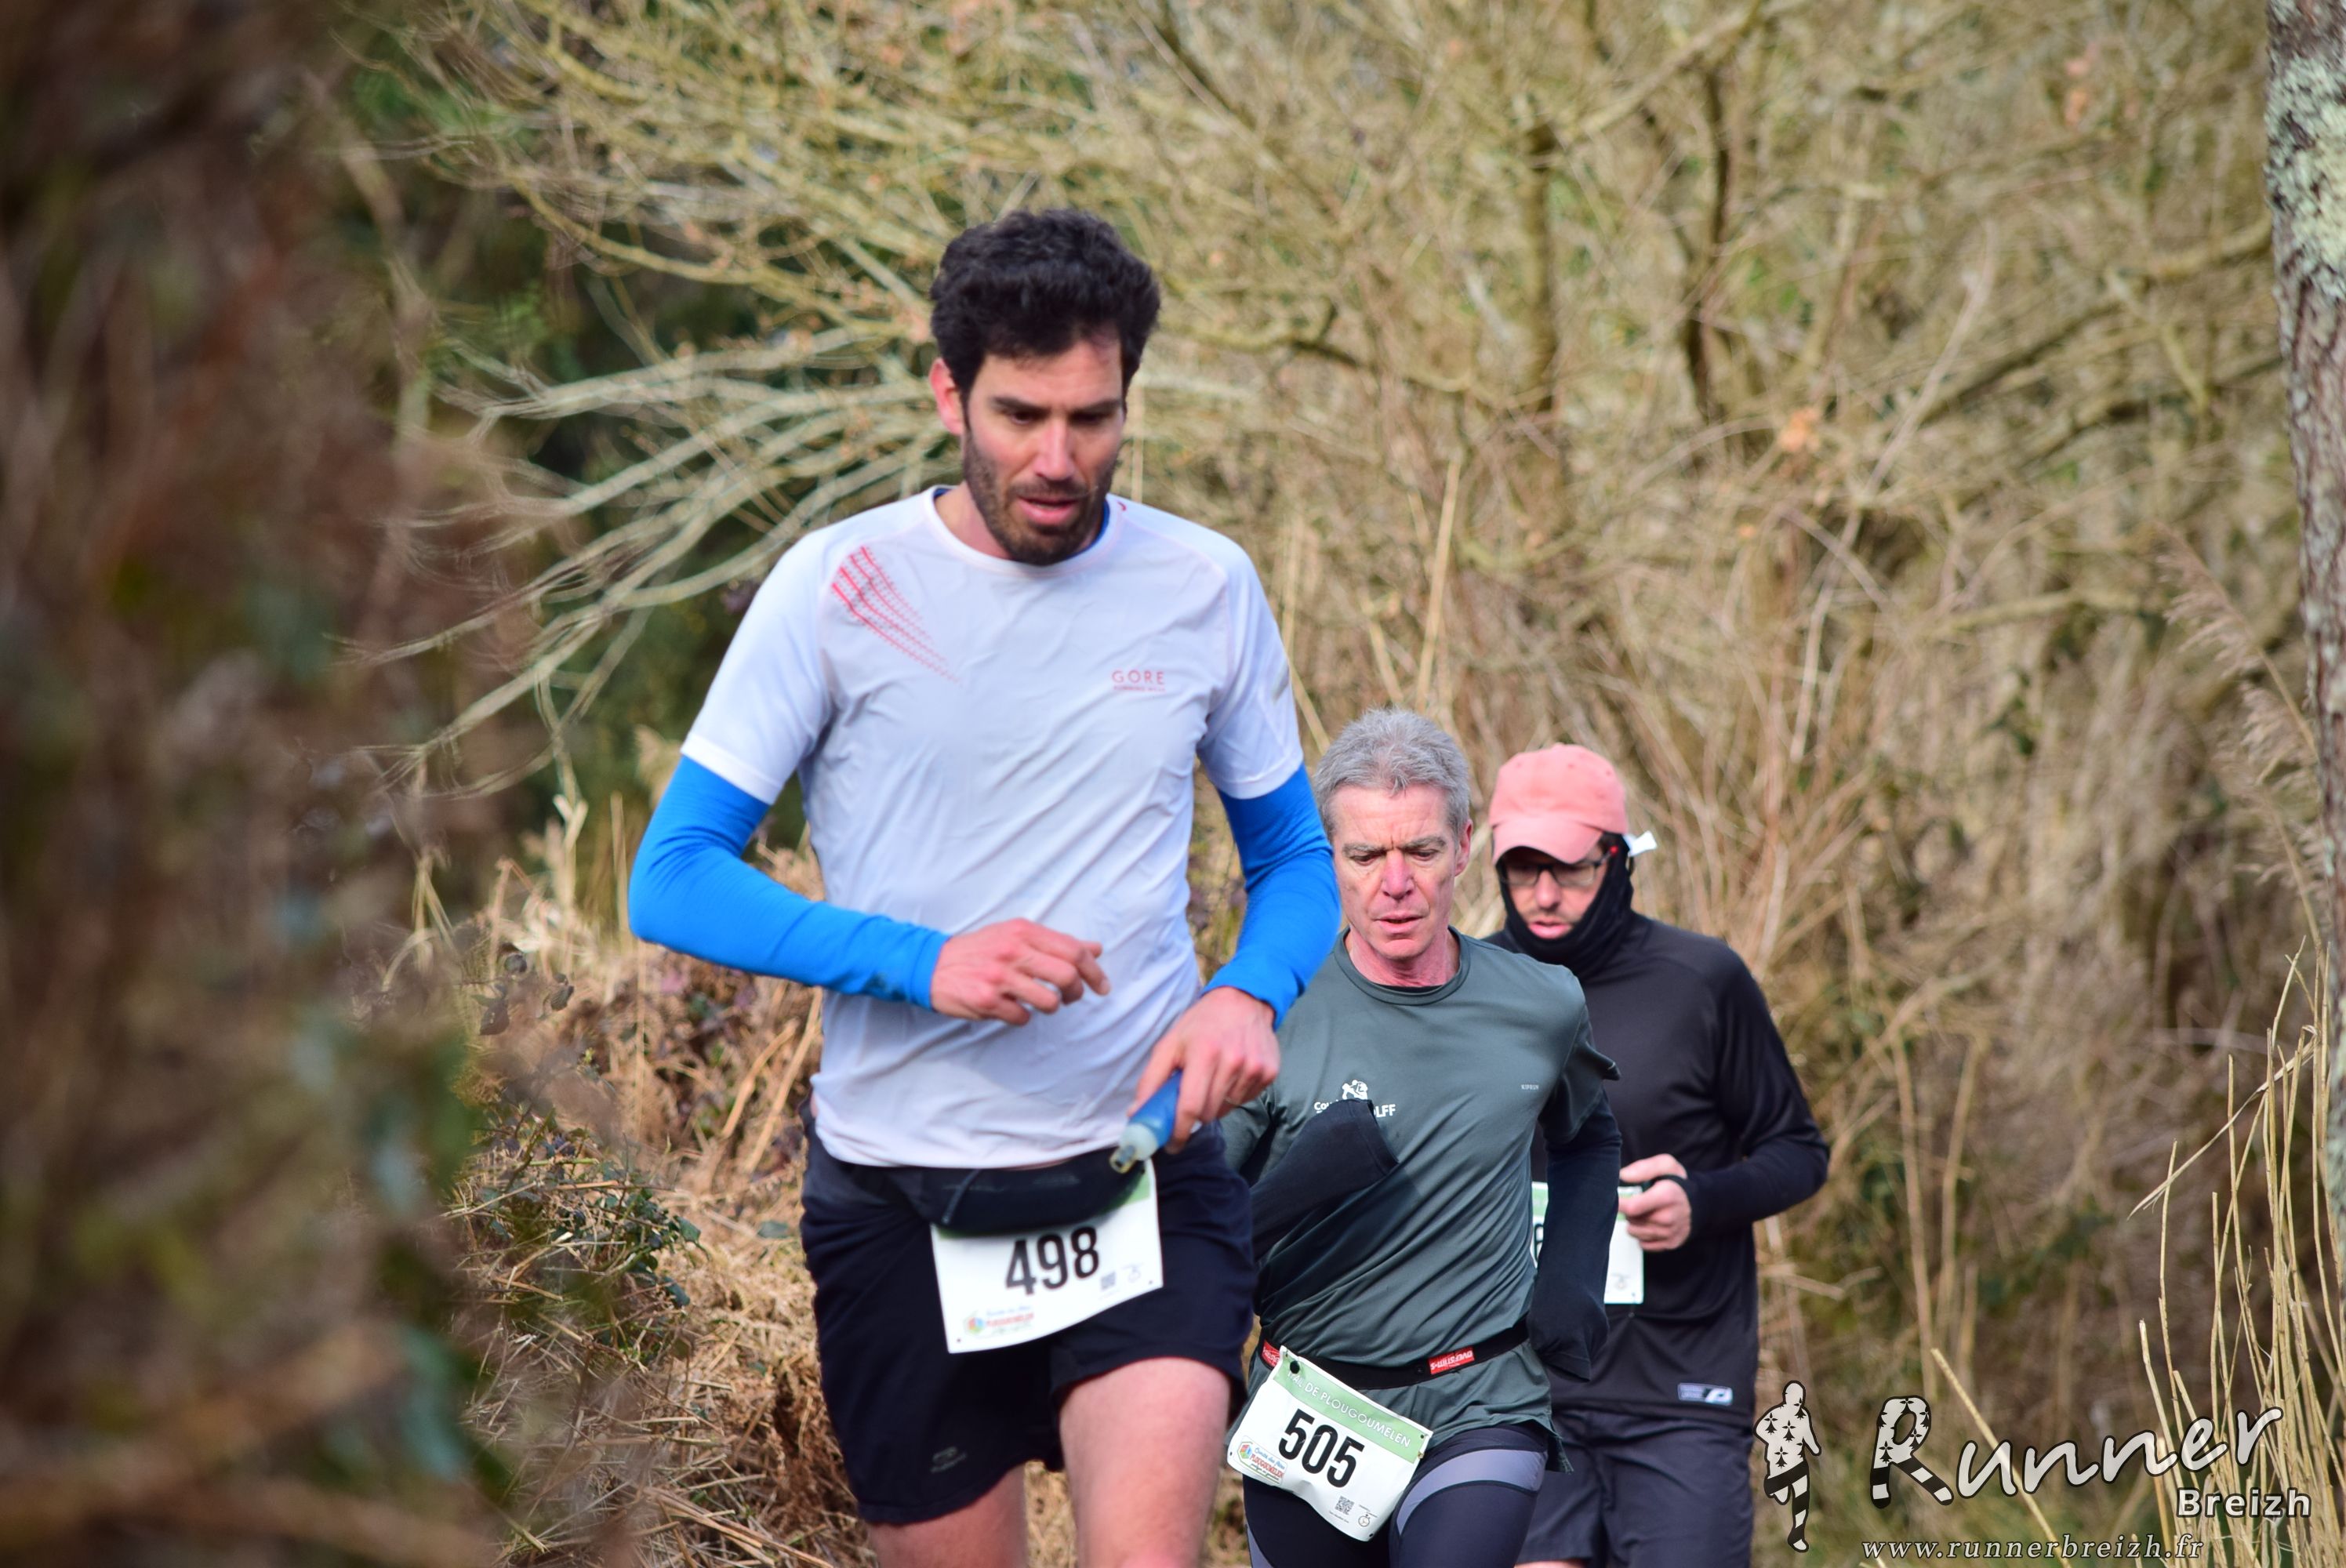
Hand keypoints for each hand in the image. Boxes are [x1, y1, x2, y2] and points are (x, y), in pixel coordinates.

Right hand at [929, 919, 1109, 1024]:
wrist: (931, 965)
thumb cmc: (980, 950)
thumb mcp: (1016, 936)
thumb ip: (1056, 943)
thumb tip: (1096, 949)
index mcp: (1023, 931)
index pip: (1073, 950)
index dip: (1094, 971)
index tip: (1102, 986)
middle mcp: (1012, 951)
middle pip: (1067, 976)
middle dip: (1076, 992)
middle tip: (1071, 997)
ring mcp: (999, 977)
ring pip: (1049, 1002)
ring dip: (1049, 1007)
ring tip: (1037, 1001)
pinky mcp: (986, 1001)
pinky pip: (1022, 1017)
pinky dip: (1022, 1016)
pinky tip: (1011, 1007)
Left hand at [1128, 987, 1277, 1150]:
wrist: (1244, 1000)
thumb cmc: (1201, 1024)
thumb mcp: (1170, 1044)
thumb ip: (1151, 1080)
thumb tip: (1137, 1114)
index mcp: (1203, 1053)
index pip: (1191, 1106)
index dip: (1179, 1131)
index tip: (1171, 1144)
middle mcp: (1233, 1061)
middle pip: (1209, 1113)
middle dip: (1194, 1115)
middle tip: (1188, 1101)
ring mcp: (1254, 1068)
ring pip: (1226, 1108)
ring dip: (1214, 1103)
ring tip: (1212, 1079)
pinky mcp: (1269, 1072)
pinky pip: (1244, 1099)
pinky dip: (1232, 1095)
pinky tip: (1230, 1074)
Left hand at [1618, 1152, 1691, 1250]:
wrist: (1700, 1202)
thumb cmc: (1678, 1182)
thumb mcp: (1665, 1164)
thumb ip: (1643, 1168)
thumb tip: (1623, 1176)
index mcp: (1667, 1196)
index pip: (1632, 1207)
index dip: (1618, 1203)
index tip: (1614, 1198)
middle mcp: (1669, 1217)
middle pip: (1632, 1220)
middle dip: (1629, 1211)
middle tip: (1638, 1201)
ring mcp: (1670, 1233)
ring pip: (1635, 1233)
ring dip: (1635, 1223)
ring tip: (1645, 1212)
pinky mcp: (1670, 1244)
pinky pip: (1643, 1244)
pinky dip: (1643, 1235)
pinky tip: (1651, 1223)